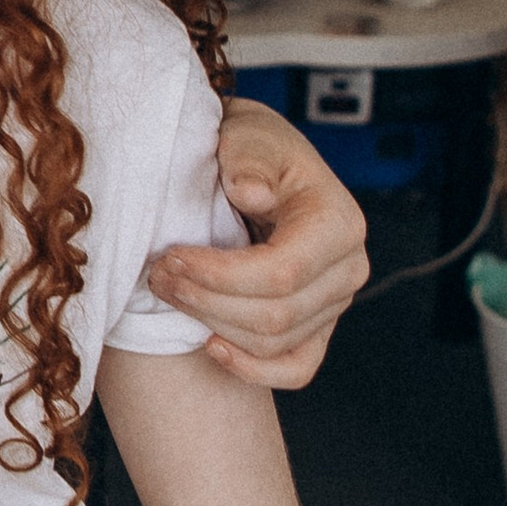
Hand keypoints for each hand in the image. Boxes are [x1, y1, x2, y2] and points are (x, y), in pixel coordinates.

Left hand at [146, 99, 367, 386]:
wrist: (261, 165)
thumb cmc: (253, 149)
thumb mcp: (249, 136)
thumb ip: (249, 160)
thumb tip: (250, 192)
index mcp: (339, 223)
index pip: (281, 273)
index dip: (218, 276)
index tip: (169, 258)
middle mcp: (348, 269)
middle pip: (275, 316)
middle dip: (205, 301)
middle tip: (158, 275)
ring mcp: (336, 303)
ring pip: (273, 343)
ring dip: (213, 325)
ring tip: (170, 291)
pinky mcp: (319, 326)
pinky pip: (295, 369)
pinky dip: (253, 369)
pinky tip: (211, 346)